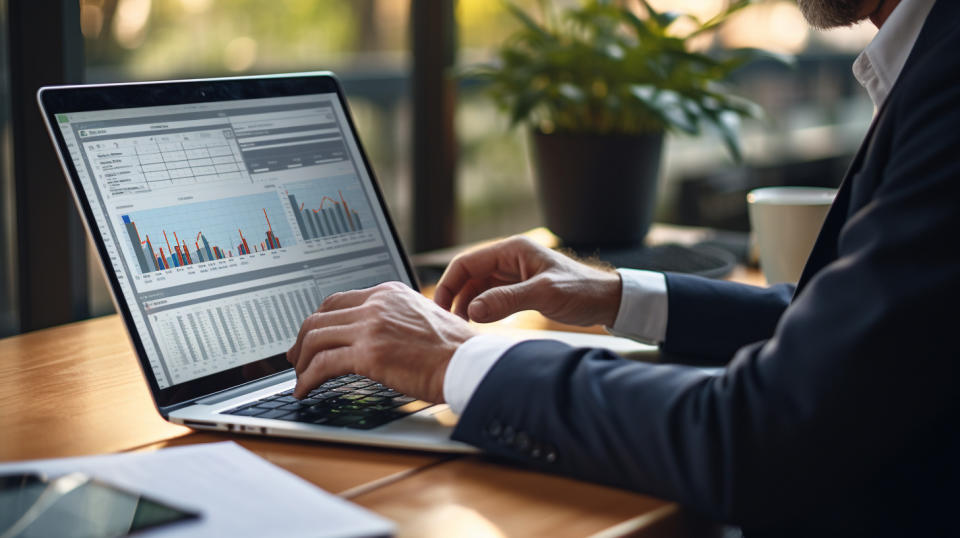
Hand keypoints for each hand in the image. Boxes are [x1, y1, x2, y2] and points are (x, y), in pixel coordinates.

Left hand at [286, 282, 475, 401]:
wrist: (470, 362)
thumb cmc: (455, 350)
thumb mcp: (423, 320)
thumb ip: (396, 320)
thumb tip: (375, 338)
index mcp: (389, 292)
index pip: (339, 301)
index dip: (319, 320)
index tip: (312, 336)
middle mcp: (377, 303)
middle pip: (320, 317)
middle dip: (302, 340)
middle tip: (295, 358)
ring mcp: (371, 326)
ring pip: (315, 339)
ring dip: (301, 361)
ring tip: (299, 378)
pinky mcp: (369, 353)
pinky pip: (323, 364)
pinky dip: (308, 378)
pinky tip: (305, 390)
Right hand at [434, 235, 621, 326]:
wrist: (607, 300)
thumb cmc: (582, 290)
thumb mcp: (543, 294)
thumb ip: (507, 301)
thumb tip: (472, 312)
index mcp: (512, 250)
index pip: (467, 263)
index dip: (449, 284)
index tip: (440, 307)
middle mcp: (509, 259)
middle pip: (469, 275)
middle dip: (455, 296)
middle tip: (446, 322)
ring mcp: (513, 274)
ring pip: (478, 287)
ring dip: (467, 305)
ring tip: (461, 326)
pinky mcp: (519, 289)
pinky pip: (491, 297)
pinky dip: (482, 309)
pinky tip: (478, 324)